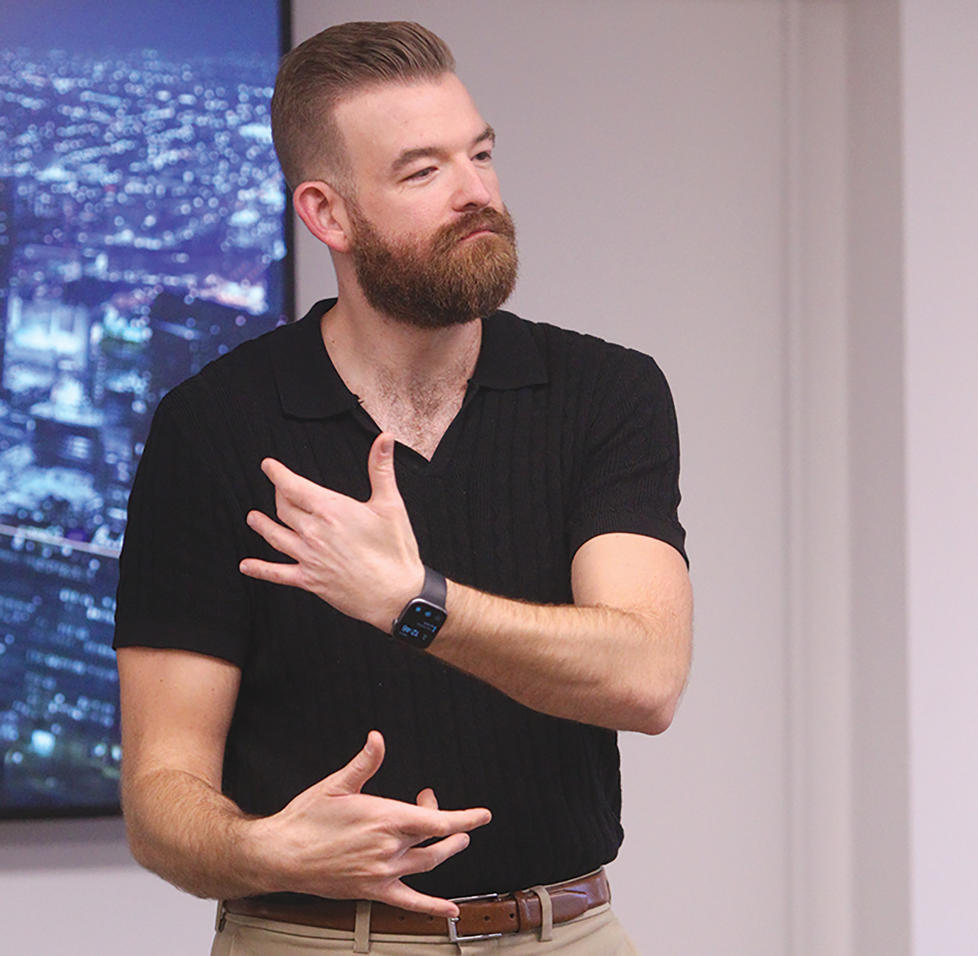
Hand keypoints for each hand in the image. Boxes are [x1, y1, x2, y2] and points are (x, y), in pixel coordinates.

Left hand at [239, 433, 423, 630]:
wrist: (396, 594)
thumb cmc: (395, 551)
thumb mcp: (391, 505)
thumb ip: (381, 468)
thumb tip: (384, 440)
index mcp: (331, 510)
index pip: (294, 486)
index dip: (278, 474)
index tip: (268, 466)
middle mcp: (314, 532)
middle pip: (284, 508)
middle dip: (278, 496)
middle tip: (277, 489)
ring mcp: (309, 557)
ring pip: (275, 536)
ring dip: (262, 525)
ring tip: (253, 518)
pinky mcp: (310, 580)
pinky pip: (277, 573)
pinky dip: (259, 569)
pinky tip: (246, 566)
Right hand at [253, 731, 490, 916]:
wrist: (282, 855)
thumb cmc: (307, 818)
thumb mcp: (338, 783)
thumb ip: (365, 762)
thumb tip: (378, 739)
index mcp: (386, 818)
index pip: (437, 819)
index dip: (464, 817)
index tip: (483, 815)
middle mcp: (390, 847)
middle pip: (434, 837)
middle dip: (445, 822)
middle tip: (432, 803)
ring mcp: (383, 872)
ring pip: (428, 864)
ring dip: (446, 852)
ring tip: (455, 843)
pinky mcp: (373, 891)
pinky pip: (410, 902)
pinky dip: (434, 907)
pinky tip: (451, 910)